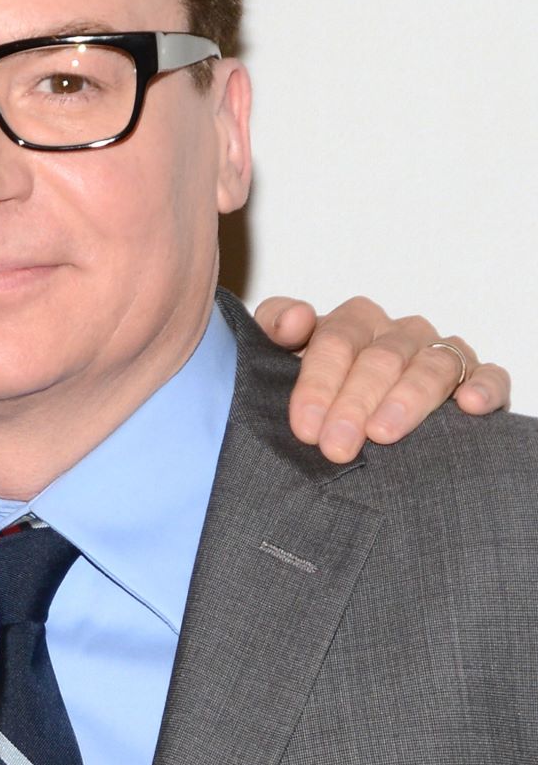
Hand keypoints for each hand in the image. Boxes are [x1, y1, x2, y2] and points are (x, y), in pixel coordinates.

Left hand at [255, 296, 511, 463]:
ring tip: (383, 434)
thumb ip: (275, 325)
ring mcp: (439, 352)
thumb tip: (295, 319)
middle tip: (337, 445)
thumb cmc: (320, 378)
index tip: (305, 427)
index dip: (318, 384)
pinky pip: (489, 374)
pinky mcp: (476, 376)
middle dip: (355, 403)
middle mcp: (399, 332)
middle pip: (380, 359)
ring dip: (408, 400)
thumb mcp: (282, 350)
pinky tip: (467, 406)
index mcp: (354, 320)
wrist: (355, 407)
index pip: (336, 341)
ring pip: (431, 366)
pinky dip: (482, 386)